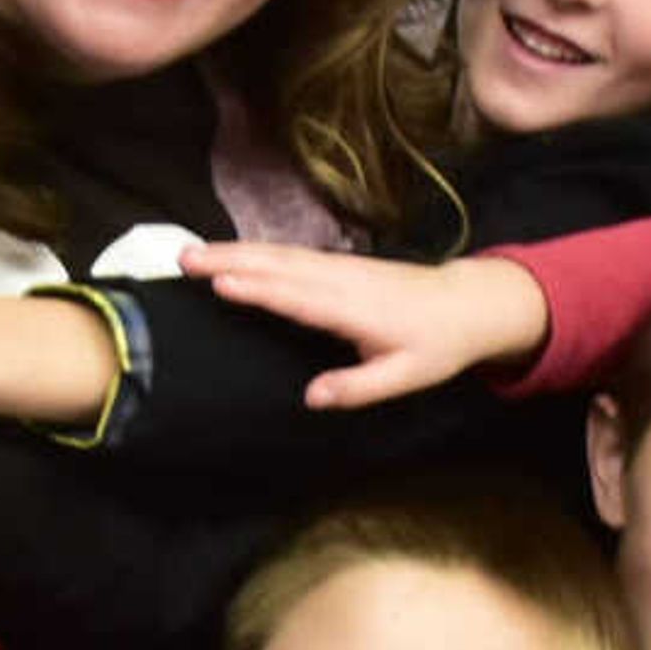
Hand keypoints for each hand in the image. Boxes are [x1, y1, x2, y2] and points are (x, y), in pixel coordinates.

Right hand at [178, 245, 550, 408]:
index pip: (298, 297)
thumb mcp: (405, 378)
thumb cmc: (436, 344)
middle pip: (277, 266)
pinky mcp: (337, 264)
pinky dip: (253, 252)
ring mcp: (338, 267)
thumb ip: (357, 388)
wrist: (468, 303)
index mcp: (354, 309)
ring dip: (233, 251)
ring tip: (190, 253)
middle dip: (229, 260)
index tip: (220, 283)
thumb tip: (310, 397)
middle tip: (182, 259)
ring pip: (278, 255)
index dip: (260, 290)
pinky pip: (288, 255)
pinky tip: (228, 255)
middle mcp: (340, 281)